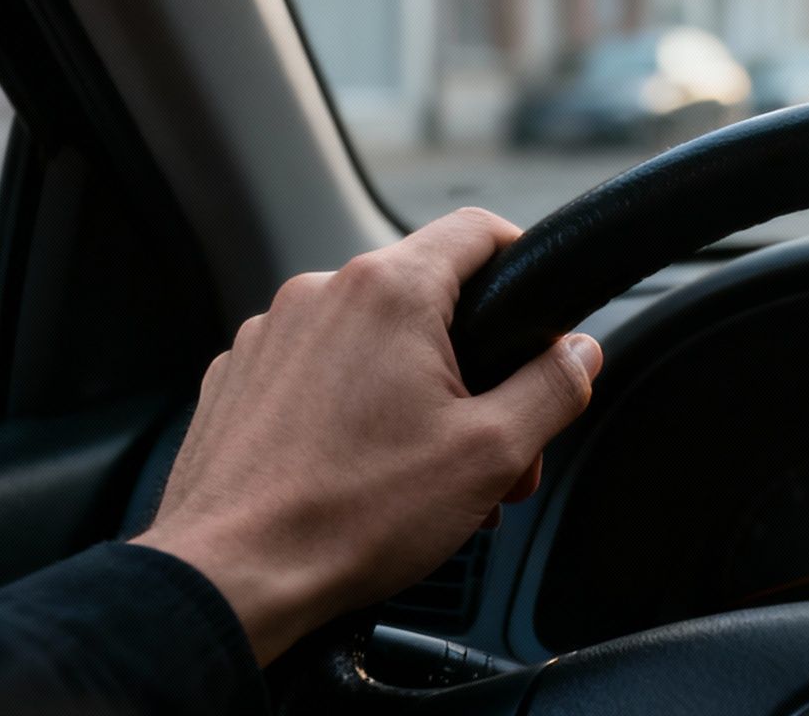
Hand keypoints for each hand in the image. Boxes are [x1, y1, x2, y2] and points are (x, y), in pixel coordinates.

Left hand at [133, 208, 602, 663]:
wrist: (227, 579)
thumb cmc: (351, 516)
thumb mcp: (491, 454)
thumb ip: (553, 389)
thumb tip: (582, 354)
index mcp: (388, 292)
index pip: (477, 229)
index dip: (522, 259)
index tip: (537, 309)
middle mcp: (320, 294)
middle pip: (427, 299)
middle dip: (475, 365)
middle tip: (497, 443)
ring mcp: (269, 336)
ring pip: (370, 340)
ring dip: (414, 391)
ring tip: (430, 475)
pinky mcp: (235, 380)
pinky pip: (317, 373)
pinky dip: (352, 408)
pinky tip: (365, 475)